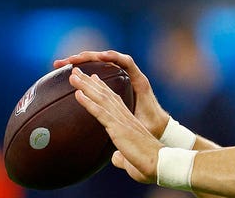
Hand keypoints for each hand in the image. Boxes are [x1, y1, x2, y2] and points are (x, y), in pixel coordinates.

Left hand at [70, 66, 162, 182]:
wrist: (161, 162)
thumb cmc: (148, 164)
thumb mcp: (131, 161)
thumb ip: (121, 158)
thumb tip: (115, 159)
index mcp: (128, 121)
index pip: (113, 100)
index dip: (102, 88)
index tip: (92, 78)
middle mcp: (125, 116)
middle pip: (105, 94)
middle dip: (89, 81)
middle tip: (76, 70)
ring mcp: (121, 121)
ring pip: (101, 98)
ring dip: (85, 85)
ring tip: (72, 74)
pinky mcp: (118, 128)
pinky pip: (100, 112)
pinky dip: (88, 102)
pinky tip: (77, 93)